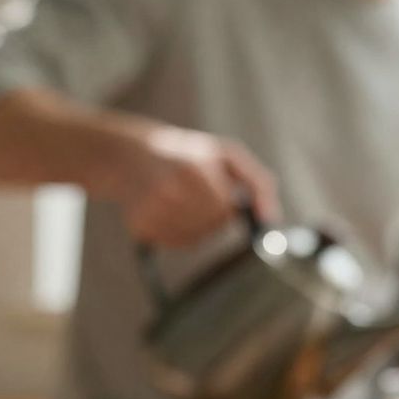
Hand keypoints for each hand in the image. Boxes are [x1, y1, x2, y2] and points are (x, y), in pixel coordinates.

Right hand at [110, 124, 277, 246]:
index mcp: (193, 170)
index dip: (224, 202)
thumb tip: (271, 219)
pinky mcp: (141, 228)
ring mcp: (153, 213)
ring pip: (196, 239)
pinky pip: (177, 245)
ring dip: (197, 226)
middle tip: (197, 194)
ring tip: (182, 201)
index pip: (225, 209)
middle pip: (211, 225)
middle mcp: (170, 193)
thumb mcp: (225, 154)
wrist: (127, 157)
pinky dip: (180, 233)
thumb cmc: (186, 154)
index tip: (214, 188)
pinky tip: (169, 212)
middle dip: (212, 214)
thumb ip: (257, 182)